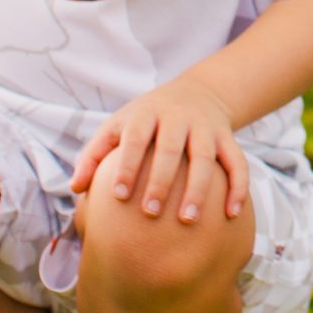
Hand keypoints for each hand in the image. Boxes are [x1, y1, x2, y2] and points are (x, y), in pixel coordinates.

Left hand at [70, 78, 248, 224]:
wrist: (198, 92)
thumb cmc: (147, 119)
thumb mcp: (119, 124)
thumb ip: (95, 154)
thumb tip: (75, 188)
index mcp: (147, 113)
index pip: (135, 137)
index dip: (126, 165)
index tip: (117, 195)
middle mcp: (178, 117)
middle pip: (170, 149)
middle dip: (160, 181)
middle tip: (149, 213)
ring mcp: (205, 127)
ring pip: (205, 157)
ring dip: (198, 189)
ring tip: (188, 220)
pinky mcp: (228, 137)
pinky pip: (237, 162)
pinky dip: (238, 187)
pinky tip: (232, 214)